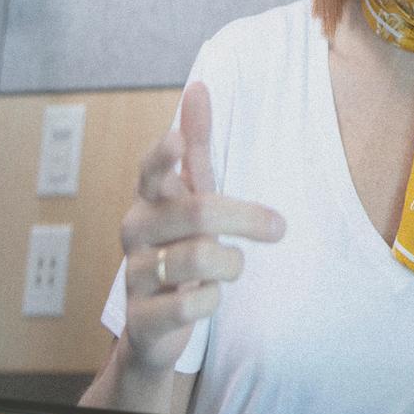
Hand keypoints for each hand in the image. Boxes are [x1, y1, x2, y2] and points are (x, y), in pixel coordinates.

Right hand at [114, 82, 282, 374]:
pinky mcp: (143, 318)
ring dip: (231, 265)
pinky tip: (206, 300)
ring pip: (201, 257)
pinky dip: (213, 301)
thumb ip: (196, 149)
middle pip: (197, 211)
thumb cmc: (179, 251)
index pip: (151, 171)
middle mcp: (135, 232)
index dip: (164, 156)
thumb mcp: (191, 200)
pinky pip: (194, 304)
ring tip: (228, 270)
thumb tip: (200, 86)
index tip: (179, 140)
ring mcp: (135, 275)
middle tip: (278, 227)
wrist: (153, 327)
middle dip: (246, 217)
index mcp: (148, 201)